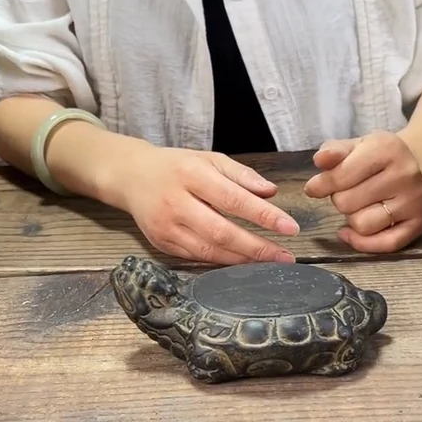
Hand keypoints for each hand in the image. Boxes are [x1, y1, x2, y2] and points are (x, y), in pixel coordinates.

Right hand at [106, 140, 298, 264]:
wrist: (131, 176)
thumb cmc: (177, 166)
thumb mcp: (209, 159)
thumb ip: (241, 175)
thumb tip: (271, 193)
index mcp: (191, 175)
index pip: (234, 199)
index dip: (264, 216)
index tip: (290, 228)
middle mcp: (176, 202)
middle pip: (221, 232)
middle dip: (257, 247)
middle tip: (285, 257)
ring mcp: (166, 227)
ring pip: (209, 251)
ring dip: (242, 260)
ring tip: (269, 263)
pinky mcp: (161, 244)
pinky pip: (197, 258)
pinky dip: (222, 262)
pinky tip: (242, 263)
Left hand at [304, 131, 421, 252]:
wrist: (414, 166)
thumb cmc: (376, 158)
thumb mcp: (354, 146)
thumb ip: (333, 152)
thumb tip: (320, 160)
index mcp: (387, 149)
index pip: (341, 176)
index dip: (321, 185)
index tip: (314, 188)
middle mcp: (405, 174)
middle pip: (346, 203)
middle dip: (339, 199)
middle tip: (349, 192)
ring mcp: (415, 201)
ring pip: (361, 225)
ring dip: (352, 219)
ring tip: (360, 206)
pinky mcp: (420, 223)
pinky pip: (384, 245)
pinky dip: (362, 242)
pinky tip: (352, 232)